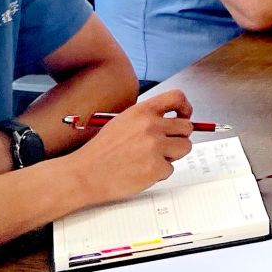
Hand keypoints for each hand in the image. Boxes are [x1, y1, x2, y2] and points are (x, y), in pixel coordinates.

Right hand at [68, 90, 195, 204]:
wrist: (84, 174)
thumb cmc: (101, 151)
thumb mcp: (123, 122)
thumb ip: (148, 119)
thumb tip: (173, 121)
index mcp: (142, 111)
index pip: (177, 97)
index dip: (186, 107)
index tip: (185, 116)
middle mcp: (151, 126)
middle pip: (186, 127)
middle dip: (179, 137)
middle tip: (165, 146)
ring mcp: (155, 147)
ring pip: (184, 147)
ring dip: (172, 155)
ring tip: (151, 159)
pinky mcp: (156, 168)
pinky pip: (170, 168)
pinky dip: (159, 172)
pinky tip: (141, 172)